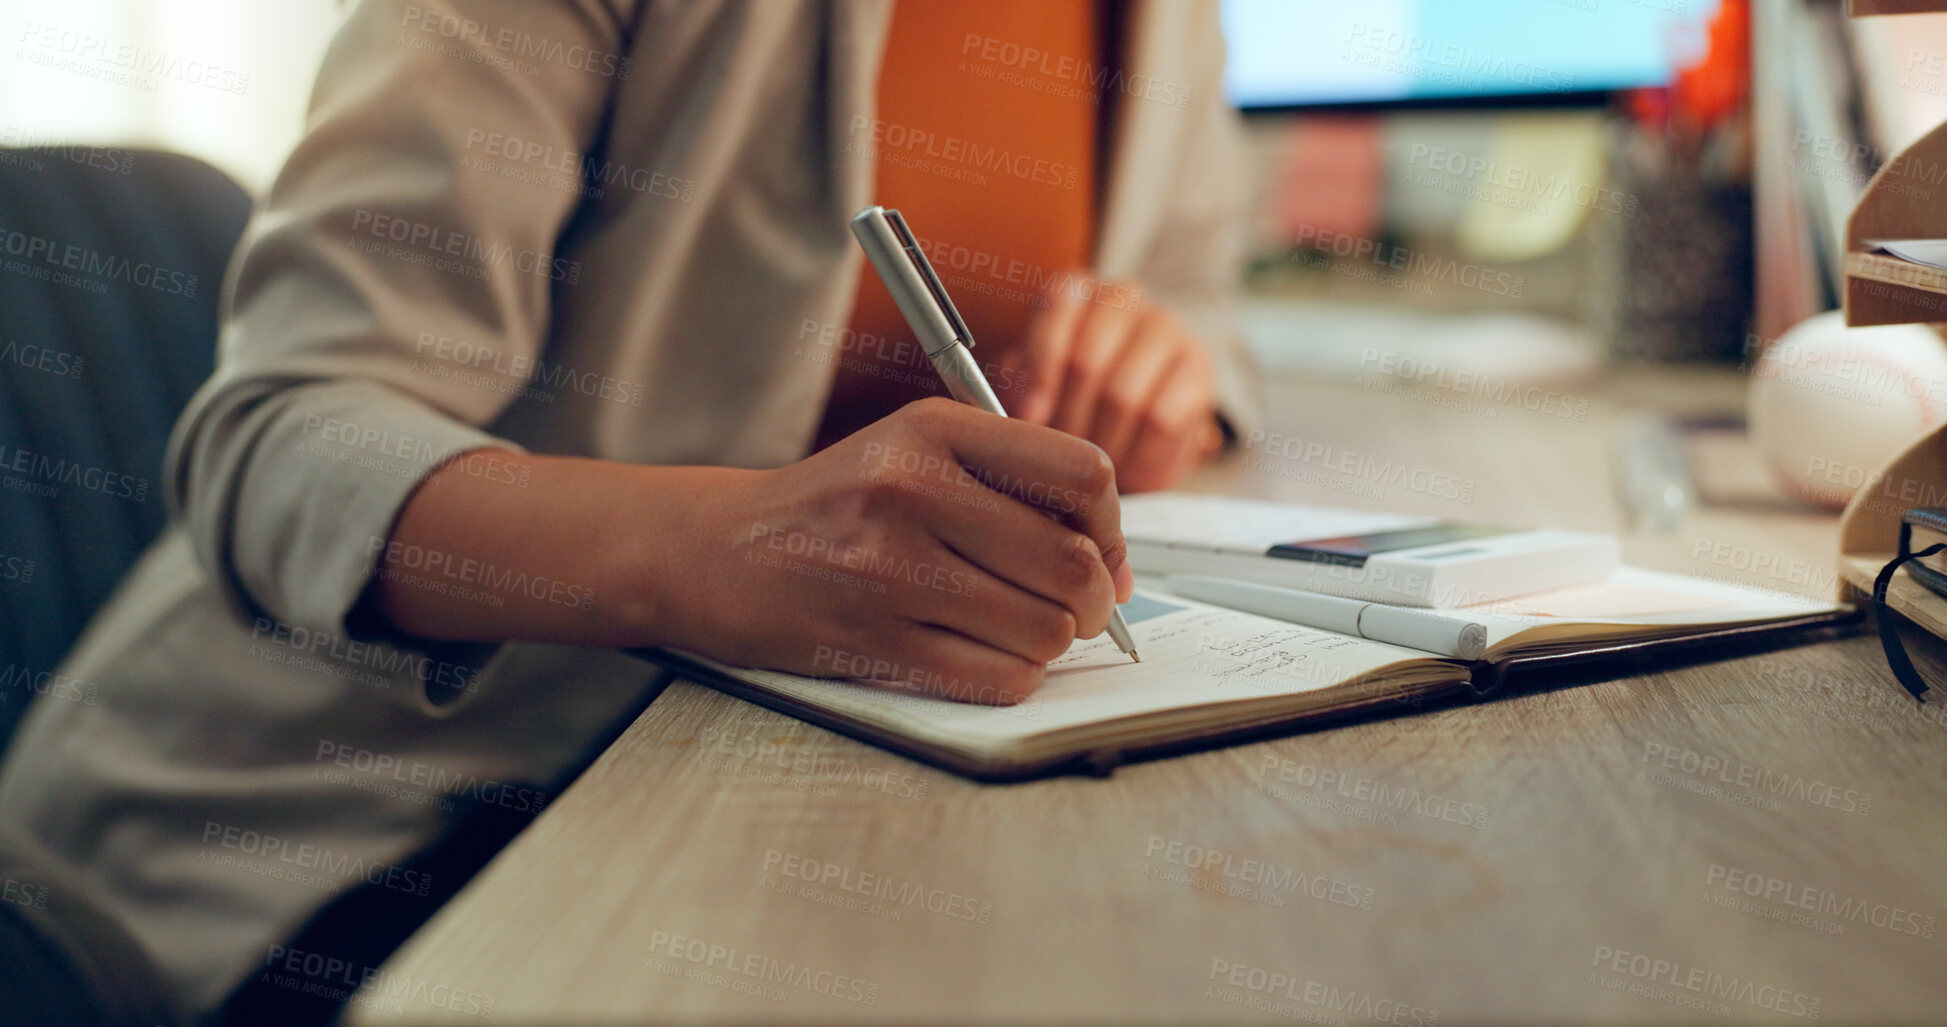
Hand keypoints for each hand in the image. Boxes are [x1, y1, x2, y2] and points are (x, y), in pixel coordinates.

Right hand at [661, 398, 1134, 704]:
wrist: (716, 551)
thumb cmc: (833, 505)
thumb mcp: (913, 450)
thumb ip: (1010, 480)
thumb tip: (1113, 560)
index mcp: (934, 431)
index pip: (1081, 475)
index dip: (1112, 528)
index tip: (1105, 556)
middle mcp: (913, 491)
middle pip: (1071, 563)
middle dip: (1093, 602)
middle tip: (1078, 609)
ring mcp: (891, 570)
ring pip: (1042, 629)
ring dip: (1050, 644)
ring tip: (1021, 631)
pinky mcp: (874, 641)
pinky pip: (995, 677)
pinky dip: (1010, 677)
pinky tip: (985, 656)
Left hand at [1003, 278, 1223, 492]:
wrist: (1138, 422)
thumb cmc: (1074, 400)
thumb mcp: (1036, 387)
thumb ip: (1019, 388)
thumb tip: (1009, 419)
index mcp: (1076, 290)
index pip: (1055, 306)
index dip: (1040, 367)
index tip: (1030, 418)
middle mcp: (1122, 297)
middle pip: (1087, 358)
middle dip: (1068, 420)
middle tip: (1062, 458)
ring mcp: (1165, 327)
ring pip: (1123, 393)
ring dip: (1102, 444)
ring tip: (1093, 470)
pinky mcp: (1198, 365)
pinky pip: (1162, 417)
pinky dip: (1139, 455)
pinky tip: (1130, 470)